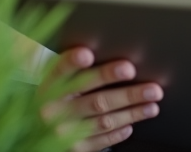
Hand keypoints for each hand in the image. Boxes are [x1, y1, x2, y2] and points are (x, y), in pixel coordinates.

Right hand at [39, 47, 163, 151]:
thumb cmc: (56, 100)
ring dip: (133, 112)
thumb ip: (74, 69)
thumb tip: (100, 49)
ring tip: (153, 102)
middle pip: (96, 100)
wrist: (37, 132)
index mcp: (48, 88)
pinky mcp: (74, 148)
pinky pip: (101, 140)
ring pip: (105, 121)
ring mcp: (63, 133)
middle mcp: (54, 112)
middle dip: (127, 93)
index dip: (73, 63)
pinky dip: (118, 131)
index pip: (60, 73)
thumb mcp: (56, 82)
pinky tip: (131, 124)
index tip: (88, 55)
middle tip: (152, 87)